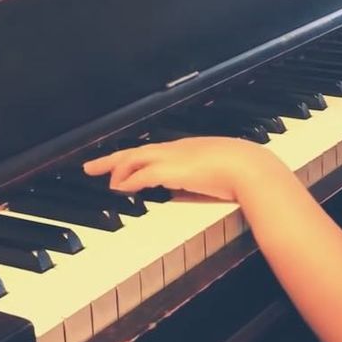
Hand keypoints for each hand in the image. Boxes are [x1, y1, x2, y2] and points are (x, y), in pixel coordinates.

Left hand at [83, 137, 290, 201]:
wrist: (249, 168)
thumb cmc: (241, 172)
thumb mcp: (215, 175)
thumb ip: (197, 182)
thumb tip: (184, 192)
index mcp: (186, 149)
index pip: (152, 151)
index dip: (134, 158)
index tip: (123, 163)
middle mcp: (175, 150)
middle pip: (134, 152)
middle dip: (111, 160)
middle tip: (91, 167)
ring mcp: (172, 158)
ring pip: (133, 159)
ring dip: (116, 170)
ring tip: (103, 180)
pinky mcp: (171, 171)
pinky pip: (141, 174)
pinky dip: (128, 180)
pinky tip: (118, 188)